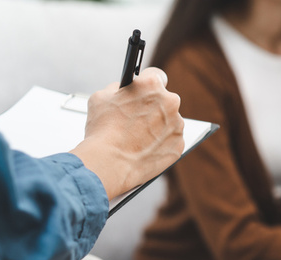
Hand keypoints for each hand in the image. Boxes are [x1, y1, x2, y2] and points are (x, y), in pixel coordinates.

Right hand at [71, 67, 184, 198]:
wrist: (111, 163)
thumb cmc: (103, 129)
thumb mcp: (101, 97)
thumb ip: (118, 89)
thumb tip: (125, 90)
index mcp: (152, 85)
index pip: (156, 75)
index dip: (148, 83)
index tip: (145, 90)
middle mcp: (170, 102)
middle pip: (165, 100)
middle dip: (153, 106)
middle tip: (138, 118)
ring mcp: (177, 125)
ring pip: (169, 121)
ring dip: (159, 126)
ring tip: (139, 137)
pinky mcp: (179, 145)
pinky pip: (171, 140)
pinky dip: (161, 143)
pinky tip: (146, 148)